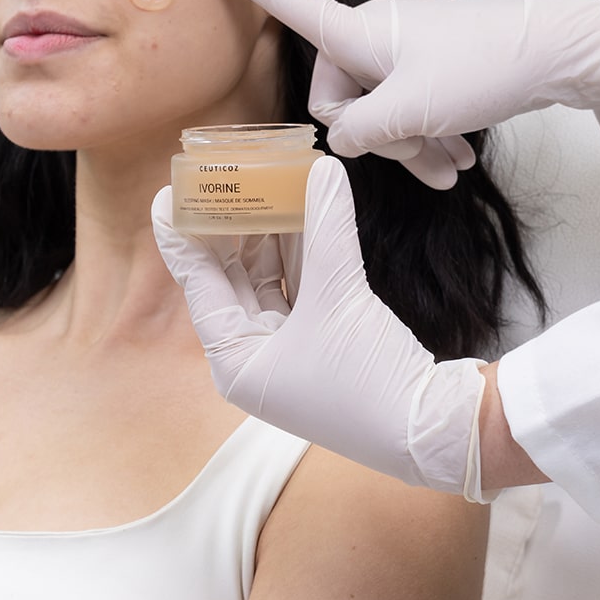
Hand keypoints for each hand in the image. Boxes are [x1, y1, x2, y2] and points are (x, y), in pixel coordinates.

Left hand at [152, 157, 493, 496]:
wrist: (433, 431)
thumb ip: (326, 228)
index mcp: (235, 362)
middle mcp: (253, 359)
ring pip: (266, 280)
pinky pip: (297, 289)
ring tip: (260, 183)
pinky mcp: (320, 344)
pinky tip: (300, 211)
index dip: (183, 236)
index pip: (199, 286)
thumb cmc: (371, 382)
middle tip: (222, 179)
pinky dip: (299, 253)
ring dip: (268, 234)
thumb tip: (322, 169)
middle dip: (229, 228)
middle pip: (229, 280)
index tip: (167, 195)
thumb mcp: (341, 296)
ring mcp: (286, 353)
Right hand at [191, 0, 599, 189]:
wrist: (557, 54)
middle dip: (375, 136)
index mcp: (356, 31)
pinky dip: (426, 141)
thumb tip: (343, 142)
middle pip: (336, 97)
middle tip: (422, 149)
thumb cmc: (483, 69)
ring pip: (376, 114)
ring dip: (408, 148)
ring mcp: (399, 52)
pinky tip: (456, 163)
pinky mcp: (427, 69)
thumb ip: (361, 131)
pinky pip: (405, 113)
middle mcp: (370, 35)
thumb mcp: (412, 111)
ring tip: (450, 168)